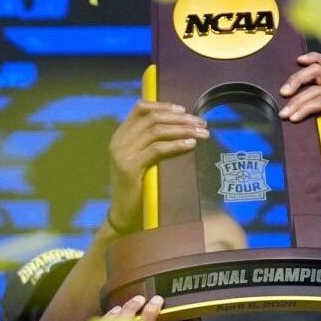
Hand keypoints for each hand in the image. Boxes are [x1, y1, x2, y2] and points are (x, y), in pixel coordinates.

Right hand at [109, 101, 207, 221]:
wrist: (123, 215)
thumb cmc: (135, 188)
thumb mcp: (140, 160)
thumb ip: (150, 142)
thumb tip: (179, 126)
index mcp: (120, 136)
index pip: (140, 109)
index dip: (163, 105)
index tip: (184, 110)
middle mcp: (119, 141)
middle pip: (152, 118)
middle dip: (180, 118)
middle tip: (201, 123)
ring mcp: (123, 153)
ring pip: (157, 131)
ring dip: (183, 130)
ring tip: (201, 133)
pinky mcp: (131, 167)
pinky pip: (157, 149)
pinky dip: (176, 145)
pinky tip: (190, 145)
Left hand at [278, 52, 320, 172]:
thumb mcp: (313, 117)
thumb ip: (305, 104)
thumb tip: (282, 98)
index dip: (312, 57)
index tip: (297, 60)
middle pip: (318, 70)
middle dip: (297, 78)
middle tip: (283, 92)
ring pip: (316, 87)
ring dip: (297, 100)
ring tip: (284, 113)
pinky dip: (305, 109)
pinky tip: (294, 118)